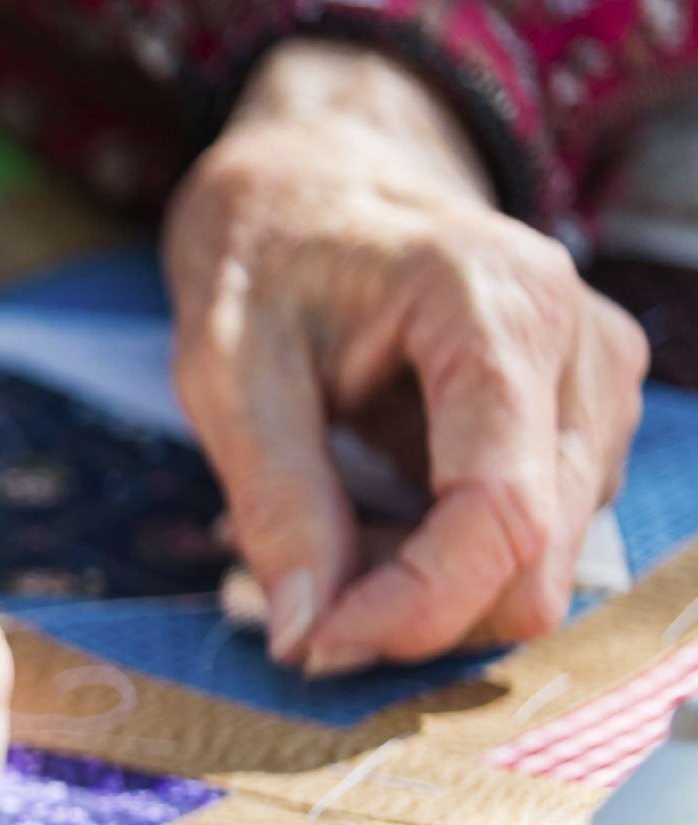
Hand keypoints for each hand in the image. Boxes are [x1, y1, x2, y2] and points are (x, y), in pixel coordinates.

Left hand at [165, 40, 647, 675]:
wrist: (318, 177)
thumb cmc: (266, 256)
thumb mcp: (226, 369)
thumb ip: (276, 500)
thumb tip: (306, 634)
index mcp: (500, 308)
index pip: (502, 513)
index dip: (415, 608)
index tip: (314, 648)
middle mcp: (583, 348)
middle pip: (537, 557)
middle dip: (414, 609)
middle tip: (293, 603)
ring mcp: (599, 387)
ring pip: (537, 563)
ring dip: (420, 585)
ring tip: (312, 532)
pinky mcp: (583, 421)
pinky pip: (526, 540)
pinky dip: (436, 560)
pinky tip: (358, 516)